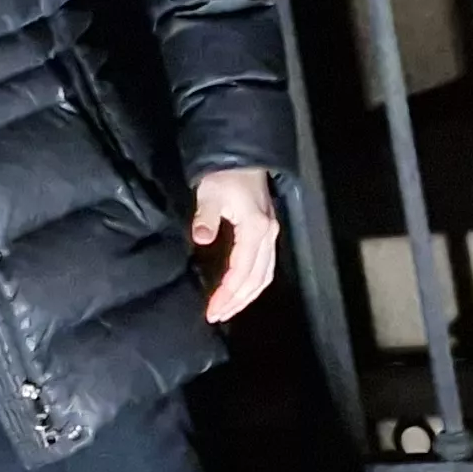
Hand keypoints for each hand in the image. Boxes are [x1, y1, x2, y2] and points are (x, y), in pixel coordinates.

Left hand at [192, 168, 280, 323]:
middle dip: (237, 300)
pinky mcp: (266, 232)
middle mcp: (268, 235)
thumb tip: (202, 237)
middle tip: (217, 316)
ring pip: (264, 275)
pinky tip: (241, 290)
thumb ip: (206, 218)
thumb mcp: (209, 193)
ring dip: (247, 295)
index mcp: (256, 229)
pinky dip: (253, 283)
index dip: (227, 293)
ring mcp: (270, 234)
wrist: (241, 156)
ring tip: (228, 309)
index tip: (212, 309)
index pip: (242, 270)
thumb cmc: (224, 174)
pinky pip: (265, 266)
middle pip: (257, 278)